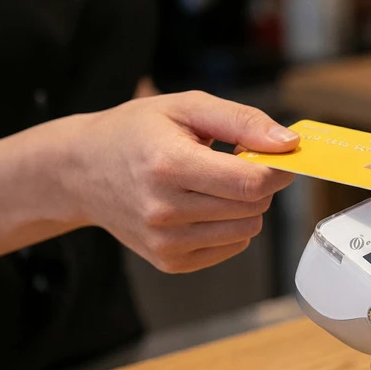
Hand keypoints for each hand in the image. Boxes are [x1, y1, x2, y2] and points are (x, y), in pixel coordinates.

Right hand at [55, 91, 297, 272]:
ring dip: (243, 207)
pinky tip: (202, 206)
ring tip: (213, 184)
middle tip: (233, 164)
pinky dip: (228, 227)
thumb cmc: (134, 133)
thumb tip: (287, 143)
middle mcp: (164, 210)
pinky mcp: (169, 261)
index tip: (276, 156)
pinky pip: (229, 248)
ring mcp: (165, 242)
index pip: (250, 183)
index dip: (276, 169)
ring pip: (246, 231)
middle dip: (258, 184)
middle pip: (252, 208)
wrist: (82, 170)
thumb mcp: (186, 107)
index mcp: (169, 165)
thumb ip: (242, 122)